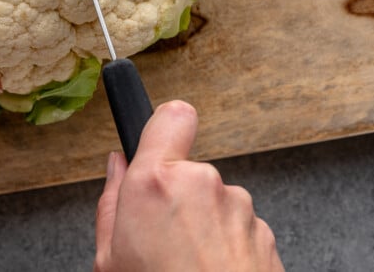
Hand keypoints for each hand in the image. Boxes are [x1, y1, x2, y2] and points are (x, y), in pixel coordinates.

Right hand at [94, 101, 283, 271]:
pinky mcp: (264, 235)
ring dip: (204, 227)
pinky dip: (227, 249)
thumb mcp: (109, 260)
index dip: (163, 127)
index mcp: (156, 181)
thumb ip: (111, 202)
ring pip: (216, 202)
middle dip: (177, 197)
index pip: (171, 116)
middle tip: (159, 241)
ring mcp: (239, 208)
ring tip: (187, 267)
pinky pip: (238, 229)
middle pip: (189, 170)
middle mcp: (203, 184)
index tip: (156, 140)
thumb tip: (116, 167)